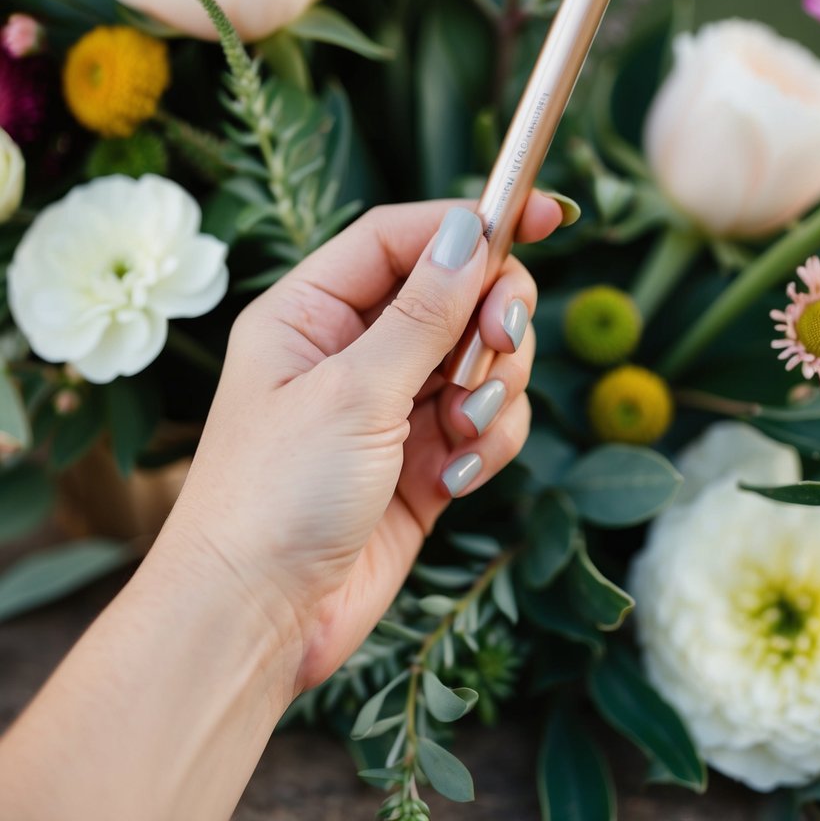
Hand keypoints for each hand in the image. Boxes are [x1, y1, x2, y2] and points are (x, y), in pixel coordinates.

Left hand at [172, 195, 562, 690]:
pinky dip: (489, 443)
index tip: (545, 214)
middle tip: (498, 345)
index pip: (402, 237)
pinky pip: (487, 422)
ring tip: (460, 433)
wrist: (258, 621)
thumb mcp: (354, 391)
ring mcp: (392, 406)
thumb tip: (470, 231)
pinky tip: (455, 479)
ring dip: (493, 390)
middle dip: (492, 318)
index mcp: (312, 312)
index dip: (471, 221)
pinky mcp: (423, 460)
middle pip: (457, 292)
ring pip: (483, 358)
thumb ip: (423, 312)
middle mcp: (353, 350)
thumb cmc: (276, 495)